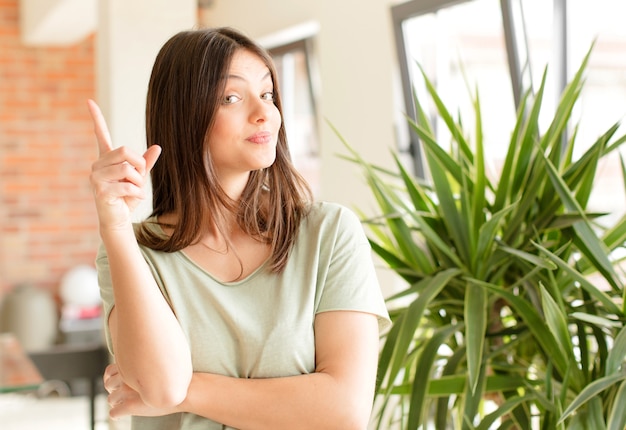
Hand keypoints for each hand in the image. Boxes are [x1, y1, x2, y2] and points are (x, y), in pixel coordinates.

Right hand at [87, 99, 161, 229]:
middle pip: (125, 151)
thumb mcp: (139, 178)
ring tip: (136, 190)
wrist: (118, 220)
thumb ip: (146, 163)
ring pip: (128, 169)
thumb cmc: (127, 198)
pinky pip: (128, 185)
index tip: (89, 101)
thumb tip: (157, 146)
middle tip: (140, 178)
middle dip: (139, 165)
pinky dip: (137, 193)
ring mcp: (96, 177)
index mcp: (106, 159)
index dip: (96, 118)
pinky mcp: (100, 190)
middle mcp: (97, 165)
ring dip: (139, 182)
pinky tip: (134, 199)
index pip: (101, 134)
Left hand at [104, 363, 175, 418]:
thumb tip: (146, 361)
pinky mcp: (130, 406)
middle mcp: (127, 378)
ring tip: (124, 404)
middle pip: (108, 385)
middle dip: (113, 389)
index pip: (110, 370)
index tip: (116, 380)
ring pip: (111, 399)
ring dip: (116, 402)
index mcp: (133, 365)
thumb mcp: (162, 362)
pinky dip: (116, 414)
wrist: (186, 389)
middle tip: (121, 393)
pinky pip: (114, 413)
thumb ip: (148, 361)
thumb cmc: (177, 376)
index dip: (111, 376)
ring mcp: (127, 392)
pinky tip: (122, 414)